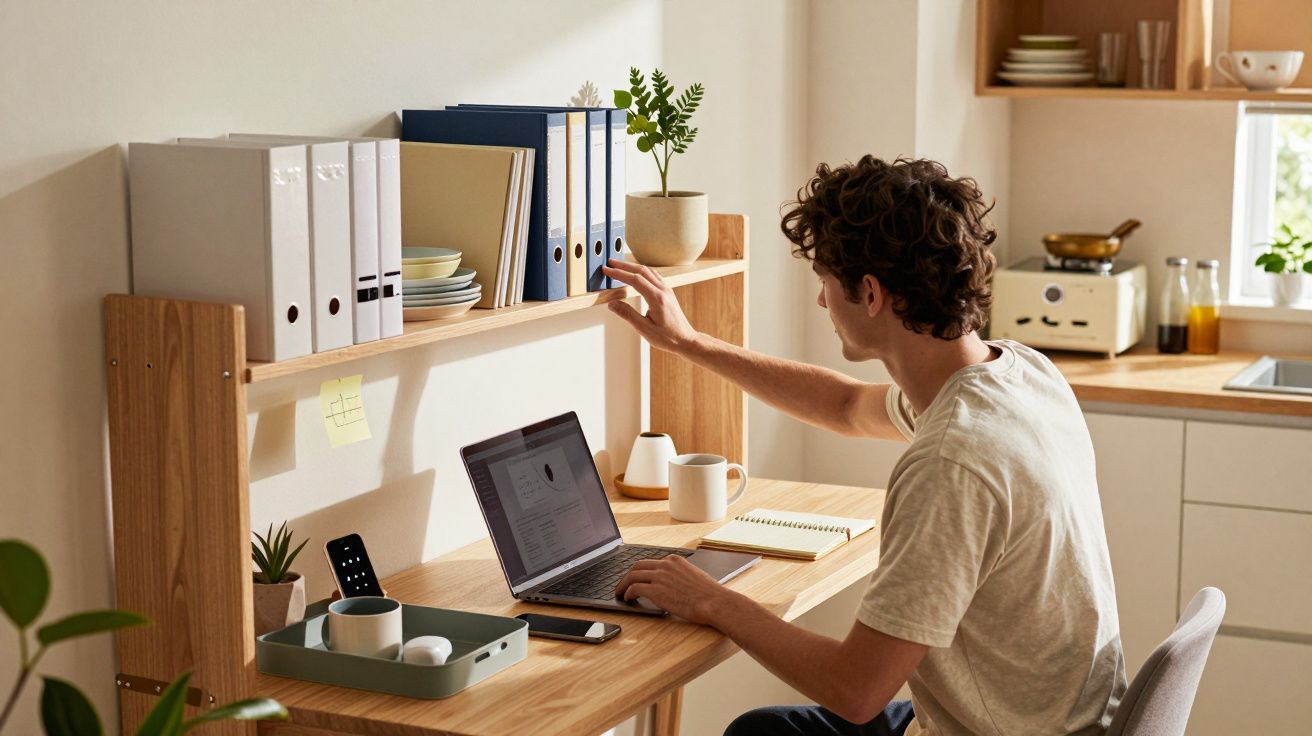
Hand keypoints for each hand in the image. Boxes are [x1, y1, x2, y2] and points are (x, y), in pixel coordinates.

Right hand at [602, 259, 699, 352]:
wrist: (685, 340)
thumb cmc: (668, 337)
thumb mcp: (644, 329)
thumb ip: (628, 314)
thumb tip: (612, 304)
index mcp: (657, 298)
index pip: (635, 280)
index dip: (619, 274)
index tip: (607, 270)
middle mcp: (663, 290)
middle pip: (641, 271)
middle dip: (624, 265)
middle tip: (610, 262)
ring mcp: (667, 290)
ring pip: (648, 271)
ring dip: (633, 267)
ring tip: (620, 265)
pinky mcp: (668, 292)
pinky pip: (654, 276)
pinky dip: (642, 271)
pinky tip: (637, 273)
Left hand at [615, 554, 734, 625]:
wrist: (714, 602)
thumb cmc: (709, 594)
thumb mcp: (695, 576)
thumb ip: (680, 576)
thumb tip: (673, 585)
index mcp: (674, 560)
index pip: (651, 562)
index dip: (642, 571)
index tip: (637, 577)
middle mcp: (665, 565)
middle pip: (637, 565)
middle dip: (628, 575)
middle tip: (623, 584)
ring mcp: (659, 576)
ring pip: (632, 575)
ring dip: (623, 584)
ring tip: (620, 592)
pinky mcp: (655, 590)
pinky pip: (634, 588)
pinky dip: (628, 593)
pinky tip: (628, 599)